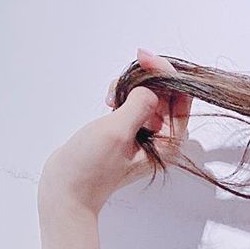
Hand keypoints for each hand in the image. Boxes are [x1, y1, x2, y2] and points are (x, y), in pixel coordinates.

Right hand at [39, 47, 191, 215]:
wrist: (67, 190)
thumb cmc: (91, 168)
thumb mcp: (117, 132)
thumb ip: (139, 106)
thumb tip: (150, 88)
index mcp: (169, 144)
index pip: (182, 99)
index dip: (167, 73)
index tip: (144, 58)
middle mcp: (162, 140)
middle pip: (166, 95)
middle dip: (146, 79)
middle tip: (123, 78)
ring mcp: (145, 136)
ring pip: (148, 96)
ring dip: (130, 87)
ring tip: (110, 99)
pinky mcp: (128, 133)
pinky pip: (133, 104)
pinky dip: (122, 96)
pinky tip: (108, 102)